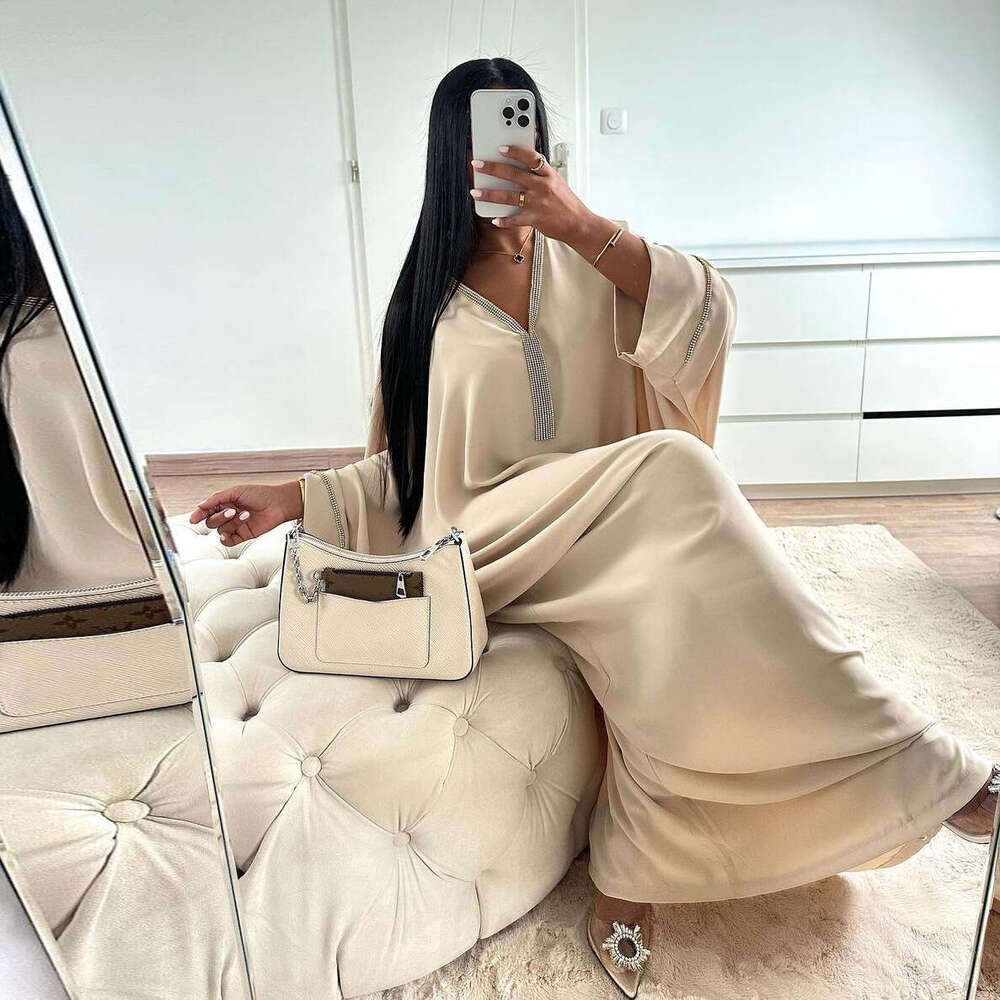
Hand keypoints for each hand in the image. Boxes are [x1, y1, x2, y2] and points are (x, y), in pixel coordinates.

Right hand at [188, 481, 301, 546]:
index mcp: (225, 503)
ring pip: (220, 530)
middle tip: (233, 511)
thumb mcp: (236, 491)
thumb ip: (217, 499)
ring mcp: (235, 526)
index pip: (207, 510)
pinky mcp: (243, 535)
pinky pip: (228, 541)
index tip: (194, 519)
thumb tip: (200, 505)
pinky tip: (230, 533)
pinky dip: (226, 538)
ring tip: (245, 515)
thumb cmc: (260, 494)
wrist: (278, 504)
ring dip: (231, 523)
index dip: (199, 514)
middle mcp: (228, 515)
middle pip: (211, 522)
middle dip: (220, 517)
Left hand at [469, 143, 596, 243]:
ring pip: (508, 196)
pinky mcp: (535, 219)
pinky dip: (504, 221)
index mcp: (548, 175)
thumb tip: (522, 167)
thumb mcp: (557, 182)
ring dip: (489, 194)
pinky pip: (515, 219)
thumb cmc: (567, 204)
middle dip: (492, 168)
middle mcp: (542, 186)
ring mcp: (538, 203)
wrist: (579, 224)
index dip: (514, 151)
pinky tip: (494, 220)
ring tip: (475, 192)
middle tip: (477, 165)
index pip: (530, 157)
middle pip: (513, 174)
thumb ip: (540, 175)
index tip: (500, 147)